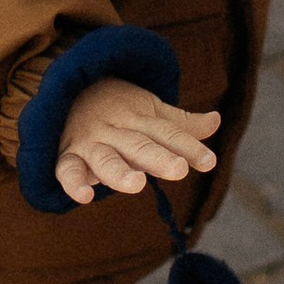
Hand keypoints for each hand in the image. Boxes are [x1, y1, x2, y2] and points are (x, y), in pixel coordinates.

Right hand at [53, 77, 220, 206]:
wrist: (66, 86)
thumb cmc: (114, 104)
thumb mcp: (149, 109)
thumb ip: (180, 123)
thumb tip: (216, 121)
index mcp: (140, 118)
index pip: (168, 133)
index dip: (188, 147)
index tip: (209, 162)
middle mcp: (116, 130)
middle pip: (140, 145)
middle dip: (158, 157)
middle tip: (179, 170)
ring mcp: (91, 143)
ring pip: (106, 159)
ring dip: (120, 172)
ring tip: (137, 184)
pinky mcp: (67, 156)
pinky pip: (68, 170)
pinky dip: (73, 183)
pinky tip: (84, 197)